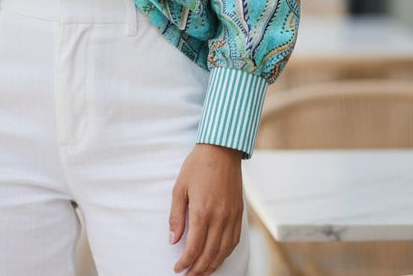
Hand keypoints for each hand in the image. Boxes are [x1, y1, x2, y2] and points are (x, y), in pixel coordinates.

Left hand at [169, 143, 243, 274]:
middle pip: (209, 254)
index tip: (178, 268)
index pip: (194, 247)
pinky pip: (234, 241)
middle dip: (198, 269)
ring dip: (212, 265)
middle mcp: (220, 217)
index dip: (185, 262)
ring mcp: (232, 216)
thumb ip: (176, 216)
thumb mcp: (180, 187)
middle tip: (188, 275)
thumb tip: (173, 239)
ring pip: (223, 251)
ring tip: (201, 272)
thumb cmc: (197, 165)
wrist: (221, 150)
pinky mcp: (239, 213)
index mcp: (202, 211)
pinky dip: (225, 254)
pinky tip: (217, 257)